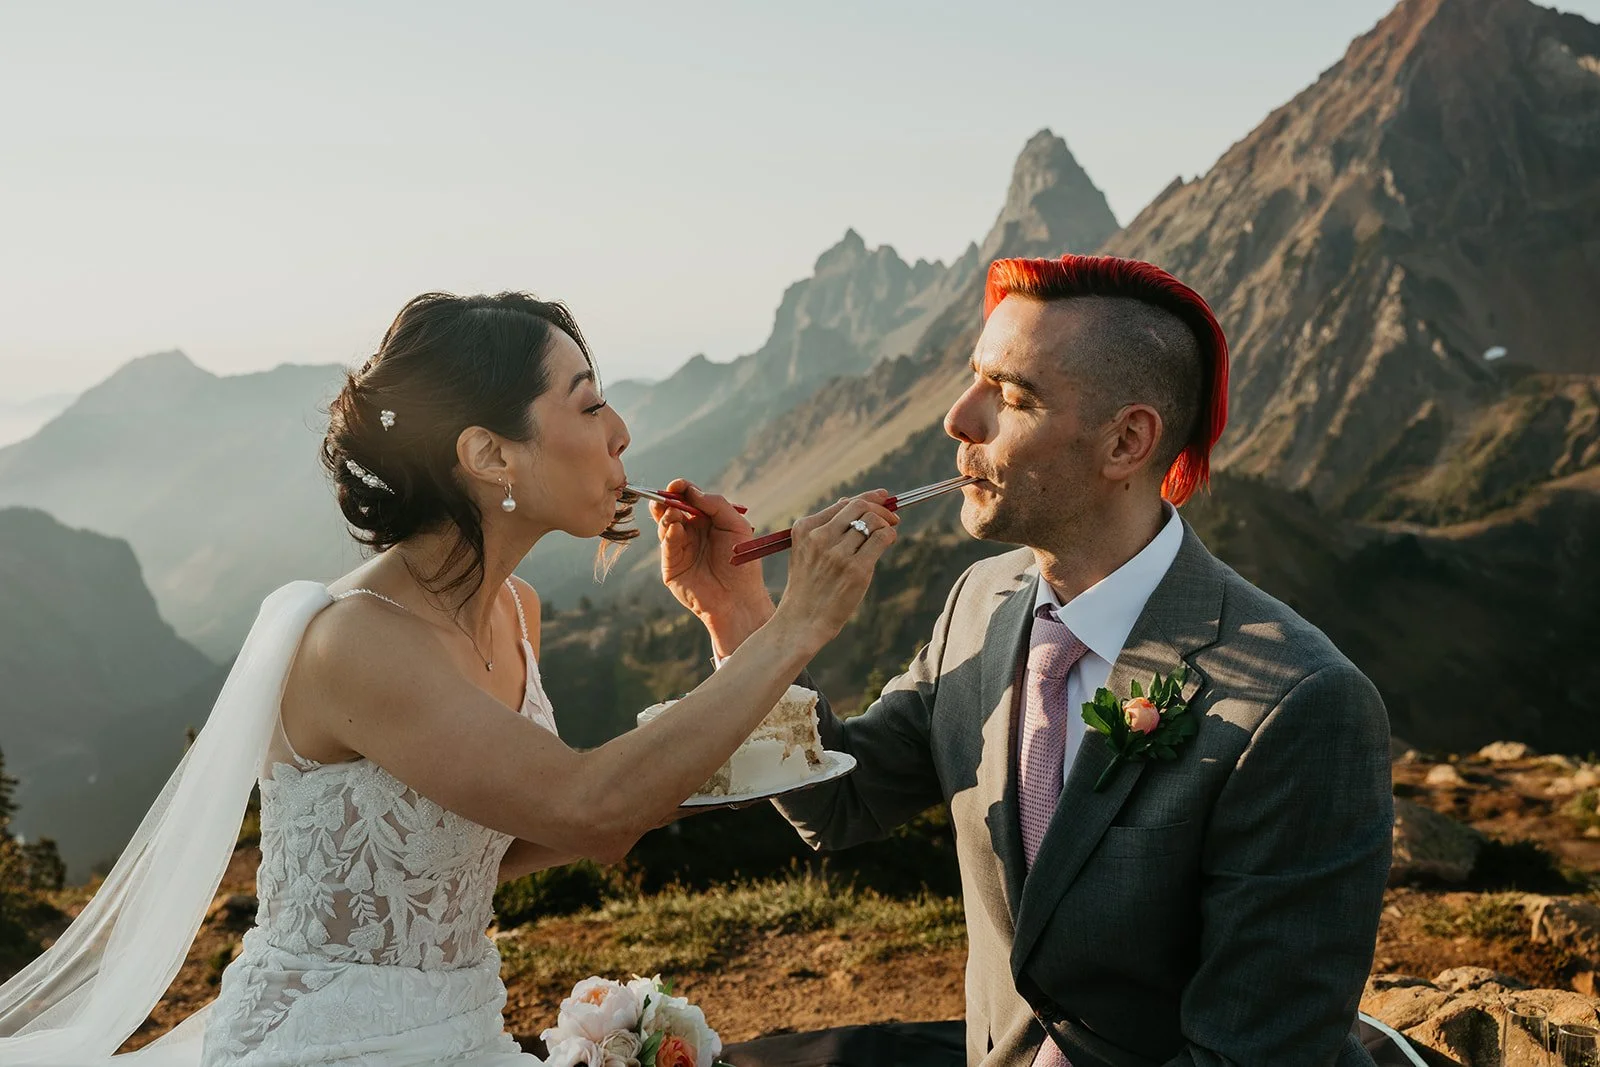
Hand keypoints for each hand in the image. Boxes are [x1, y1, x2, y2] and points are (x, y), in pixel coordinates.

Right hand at [654, 479, 772, 650]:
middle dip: (667, 500)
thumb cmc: (741, 563)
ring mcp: (680, 549)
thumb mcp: (736, 525)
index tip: (676, 485)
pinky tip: (675, 528)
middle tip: (666, 496)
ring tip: (673, 512)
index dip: (682, 489)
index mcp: (708, 521)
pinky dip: (668, 534)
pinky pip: (666, 545)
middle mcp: (692, 532)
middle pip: (672, 509)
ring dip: (666, 515)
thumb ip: (716, 504)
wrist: (737, 598)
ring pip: (665, 525)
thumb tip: (692, 491)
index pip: (690, 499)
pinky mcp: (671, 566)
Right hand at [772, 492, 898, 645]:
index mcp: (805, 529)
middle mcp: (819, 537)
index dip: (867, 498)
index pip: (843, 504)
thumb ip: (824, 528)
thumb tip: (850, 502)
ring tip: (889, 534)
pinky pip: (881, 539)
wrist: (801, 622)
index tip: (882, 497)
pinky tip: (889, 542)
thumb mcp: (805, 552)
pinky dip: (890, 536)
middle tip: (892, 517)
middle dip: (881, 508)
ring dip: (887, 524)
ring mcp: (838, 554)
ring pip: (872, 521)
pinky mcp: (856, 569)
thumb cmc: (807, 588)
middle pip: (859, 507)